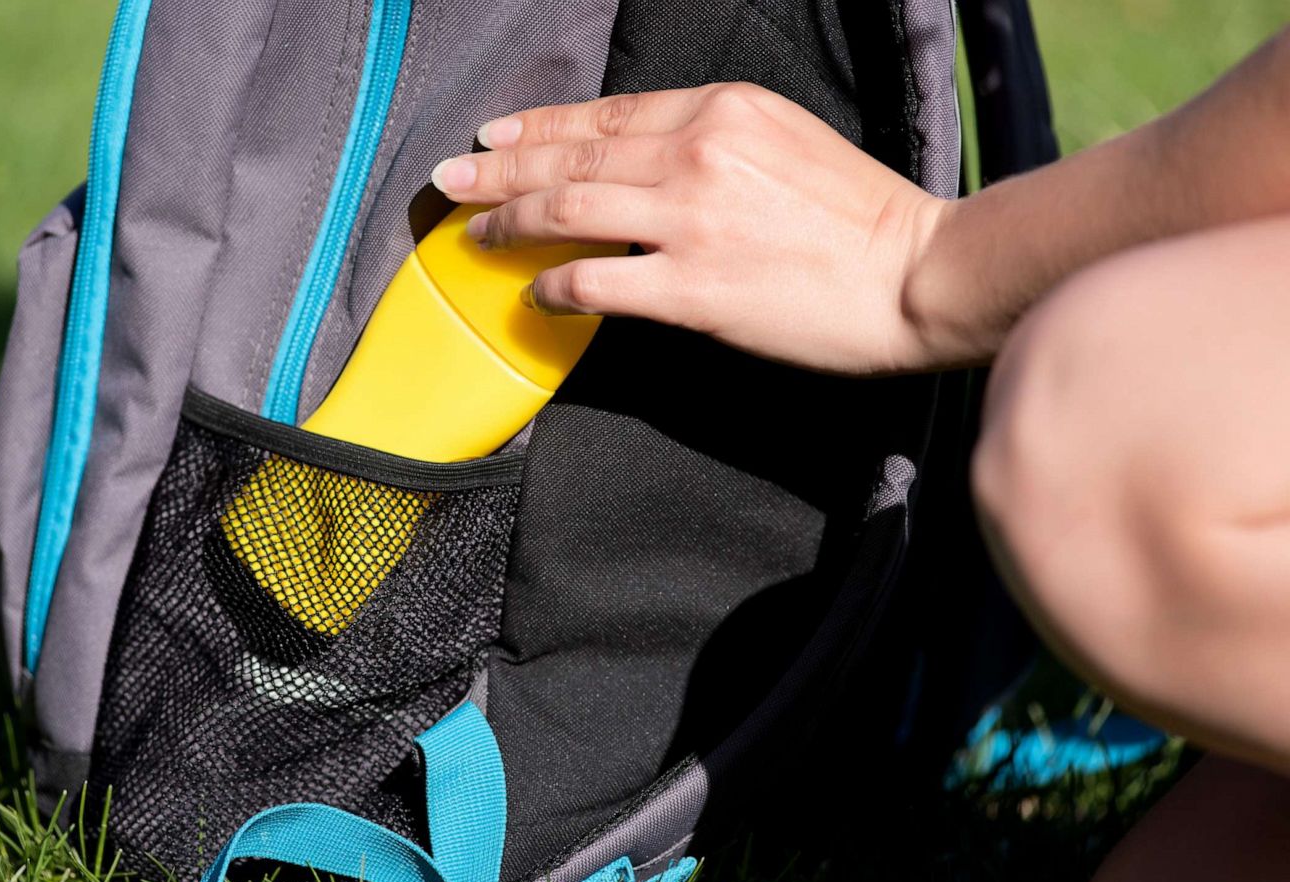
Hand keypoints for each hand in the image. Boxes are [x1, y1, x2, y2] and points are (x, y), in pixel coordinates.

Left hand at [429, 83, 950, 375]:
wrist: (915, 276)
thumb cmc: (858, 219)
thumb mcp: (783, 143)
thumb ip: (711, 143)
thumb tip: (642, 168)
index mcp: (721, 109)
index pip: (606, 113)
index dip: (540, 126)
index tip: (496, 137)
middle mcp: (697, 151)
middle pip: (571, 153)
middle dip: (499, 167)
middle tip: (450, 178)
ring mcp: (689, 218)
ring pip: (566, 207)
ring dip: (508, 219)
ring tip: (471, 230)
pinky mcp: (690, 285)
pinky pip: (593, 279)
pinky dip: (552, 282)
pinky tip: (531, 290)